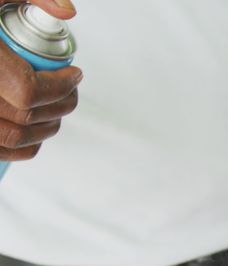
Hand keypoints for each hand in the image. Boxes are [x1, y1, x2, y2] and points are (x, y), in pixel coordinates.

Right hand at [0, 0, 79, 161]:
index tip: (74, 73)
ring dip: (46, 128)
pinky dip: (22, 148)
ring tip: (57, 108)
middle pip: (25, 116)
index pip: (26, 91)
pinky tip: (34, 129)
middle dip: (60, 105)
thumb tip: (67, 10)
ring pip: (12, 139)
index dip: (60, 86)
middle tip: (71, 89)